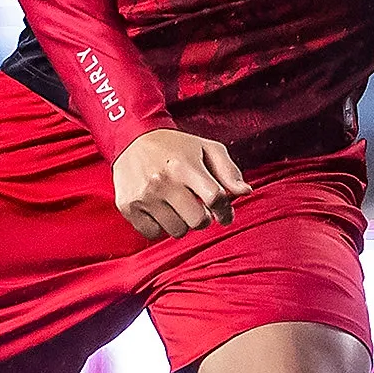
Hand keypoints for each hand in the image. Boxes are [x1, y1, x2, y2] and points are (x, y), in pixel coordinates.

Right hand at [113, 130, 247, 239]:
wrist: (132, 138)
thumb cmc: (176, 146)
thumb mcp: (206, 149)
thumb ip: (228, 171)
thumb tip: (245, 192)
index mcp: (184, 166)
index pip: (215, 198)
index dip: (225, 211)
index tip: (225, 215)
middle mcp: (162, 181)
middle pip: (198, 221)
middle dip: (203, 219)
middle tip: (198, 209)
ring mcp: (143, 196)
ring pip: (177, 231)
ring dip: (181, 222)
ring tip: (176, 206)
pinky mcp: (128, 206)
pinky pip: (153, 234)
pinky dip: (160, 226)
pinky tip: (159, 210)